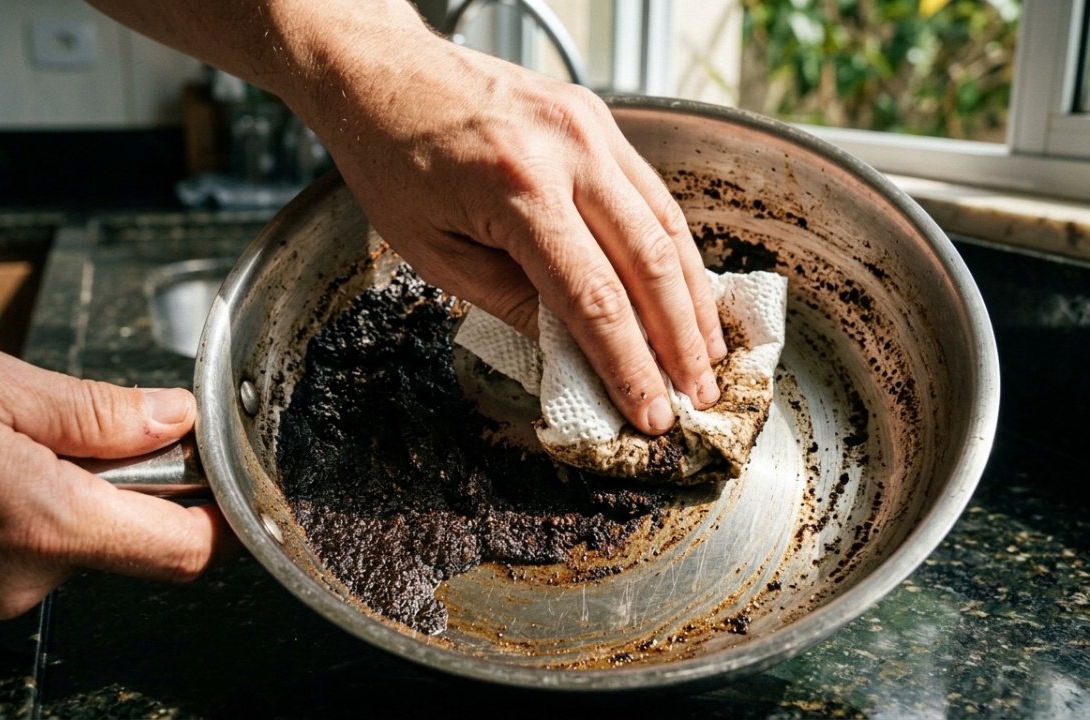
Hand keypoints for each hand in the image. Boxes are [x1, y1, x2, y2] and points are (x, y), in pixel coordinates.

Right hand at [0, 334, 230, 633]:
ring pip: (67, 550)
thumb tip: (176, 419)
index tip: (220, 482)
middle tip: (65, 429)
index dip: (220, 518)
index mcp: (44, 522)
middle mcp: (18, 582)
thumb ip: (99, 411)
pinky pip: (16, 565)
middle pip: (125, 542)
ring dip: (57, 499)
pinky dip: (13, 522)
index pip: (183, 552)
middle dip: (118, 485)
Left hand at [85, 0, 725, 434]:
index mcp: (519, 190)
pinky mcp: (598, 119)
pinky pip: (652, 193)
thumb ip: (511, 302)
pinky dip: (676, 248)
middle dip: (680, 341)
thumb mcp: (434, 252)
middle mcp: (569, 153)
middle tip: (698, 397)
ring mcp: (591, 129)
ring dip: (694, 298)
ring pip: (666, 226)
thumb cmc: (392, 161)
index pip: (594, 298)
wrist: (381, 74)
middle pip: (649, 263)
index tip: (651, 413)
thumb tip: (574, 350)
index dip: (630, 364)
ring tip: (708, 356)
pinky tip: (687, 290)